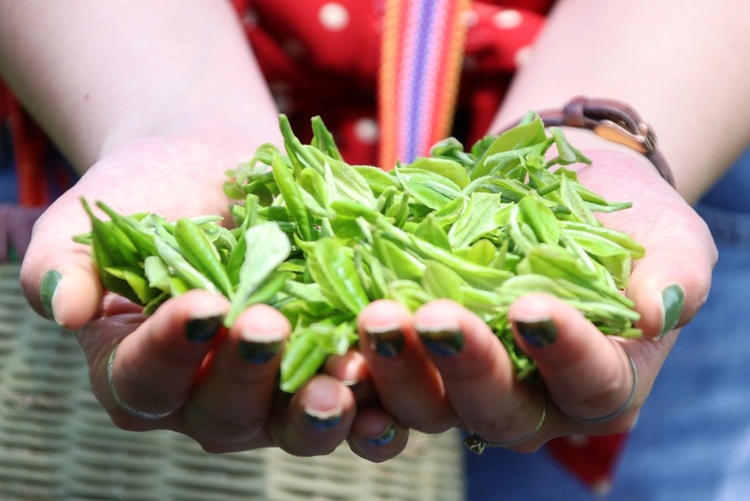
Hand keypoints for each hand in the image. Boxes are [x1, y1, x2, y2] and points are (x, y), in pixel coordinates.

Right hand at [19, 133, 407, 460]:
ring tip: (344, 375)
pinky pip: (357, 408)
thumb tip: (67, 306)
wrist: (225, 175)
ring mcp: (277, 394)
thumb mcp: (96, 219)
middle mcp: (208, 398)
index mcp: (141, 371)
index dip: (170, 350)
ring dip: (322, 409)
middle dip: (249, 376)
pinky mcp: (331, 373)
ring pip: (296, 428)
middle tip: (271, 330)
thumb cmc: (153, 196)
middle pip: (225, 414)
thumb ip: (65, 262)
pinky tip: (393, 391)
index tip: (200, 305)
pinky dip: (376, 405)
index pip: (145, 379)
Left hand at [356, 148, 716, 450]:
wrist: (563, 190)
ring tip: (375, 317)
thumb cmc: (627, 220)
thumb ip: (677, 276)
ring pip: (429, 404)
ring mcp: (464, 382)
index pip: (589, 385)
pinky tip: (334, 330)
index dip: (564, 353)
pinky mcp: (416, 353)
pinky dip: (358, 361)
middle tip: (435, 317)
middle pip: (497, 410)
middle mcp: (531, 400)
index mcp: (599, 383)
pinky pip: (382, 375)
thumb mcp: (671, 239)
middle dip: (466, 367)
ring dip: (398, 368)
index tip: (535, 306)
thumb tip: (659, 310)